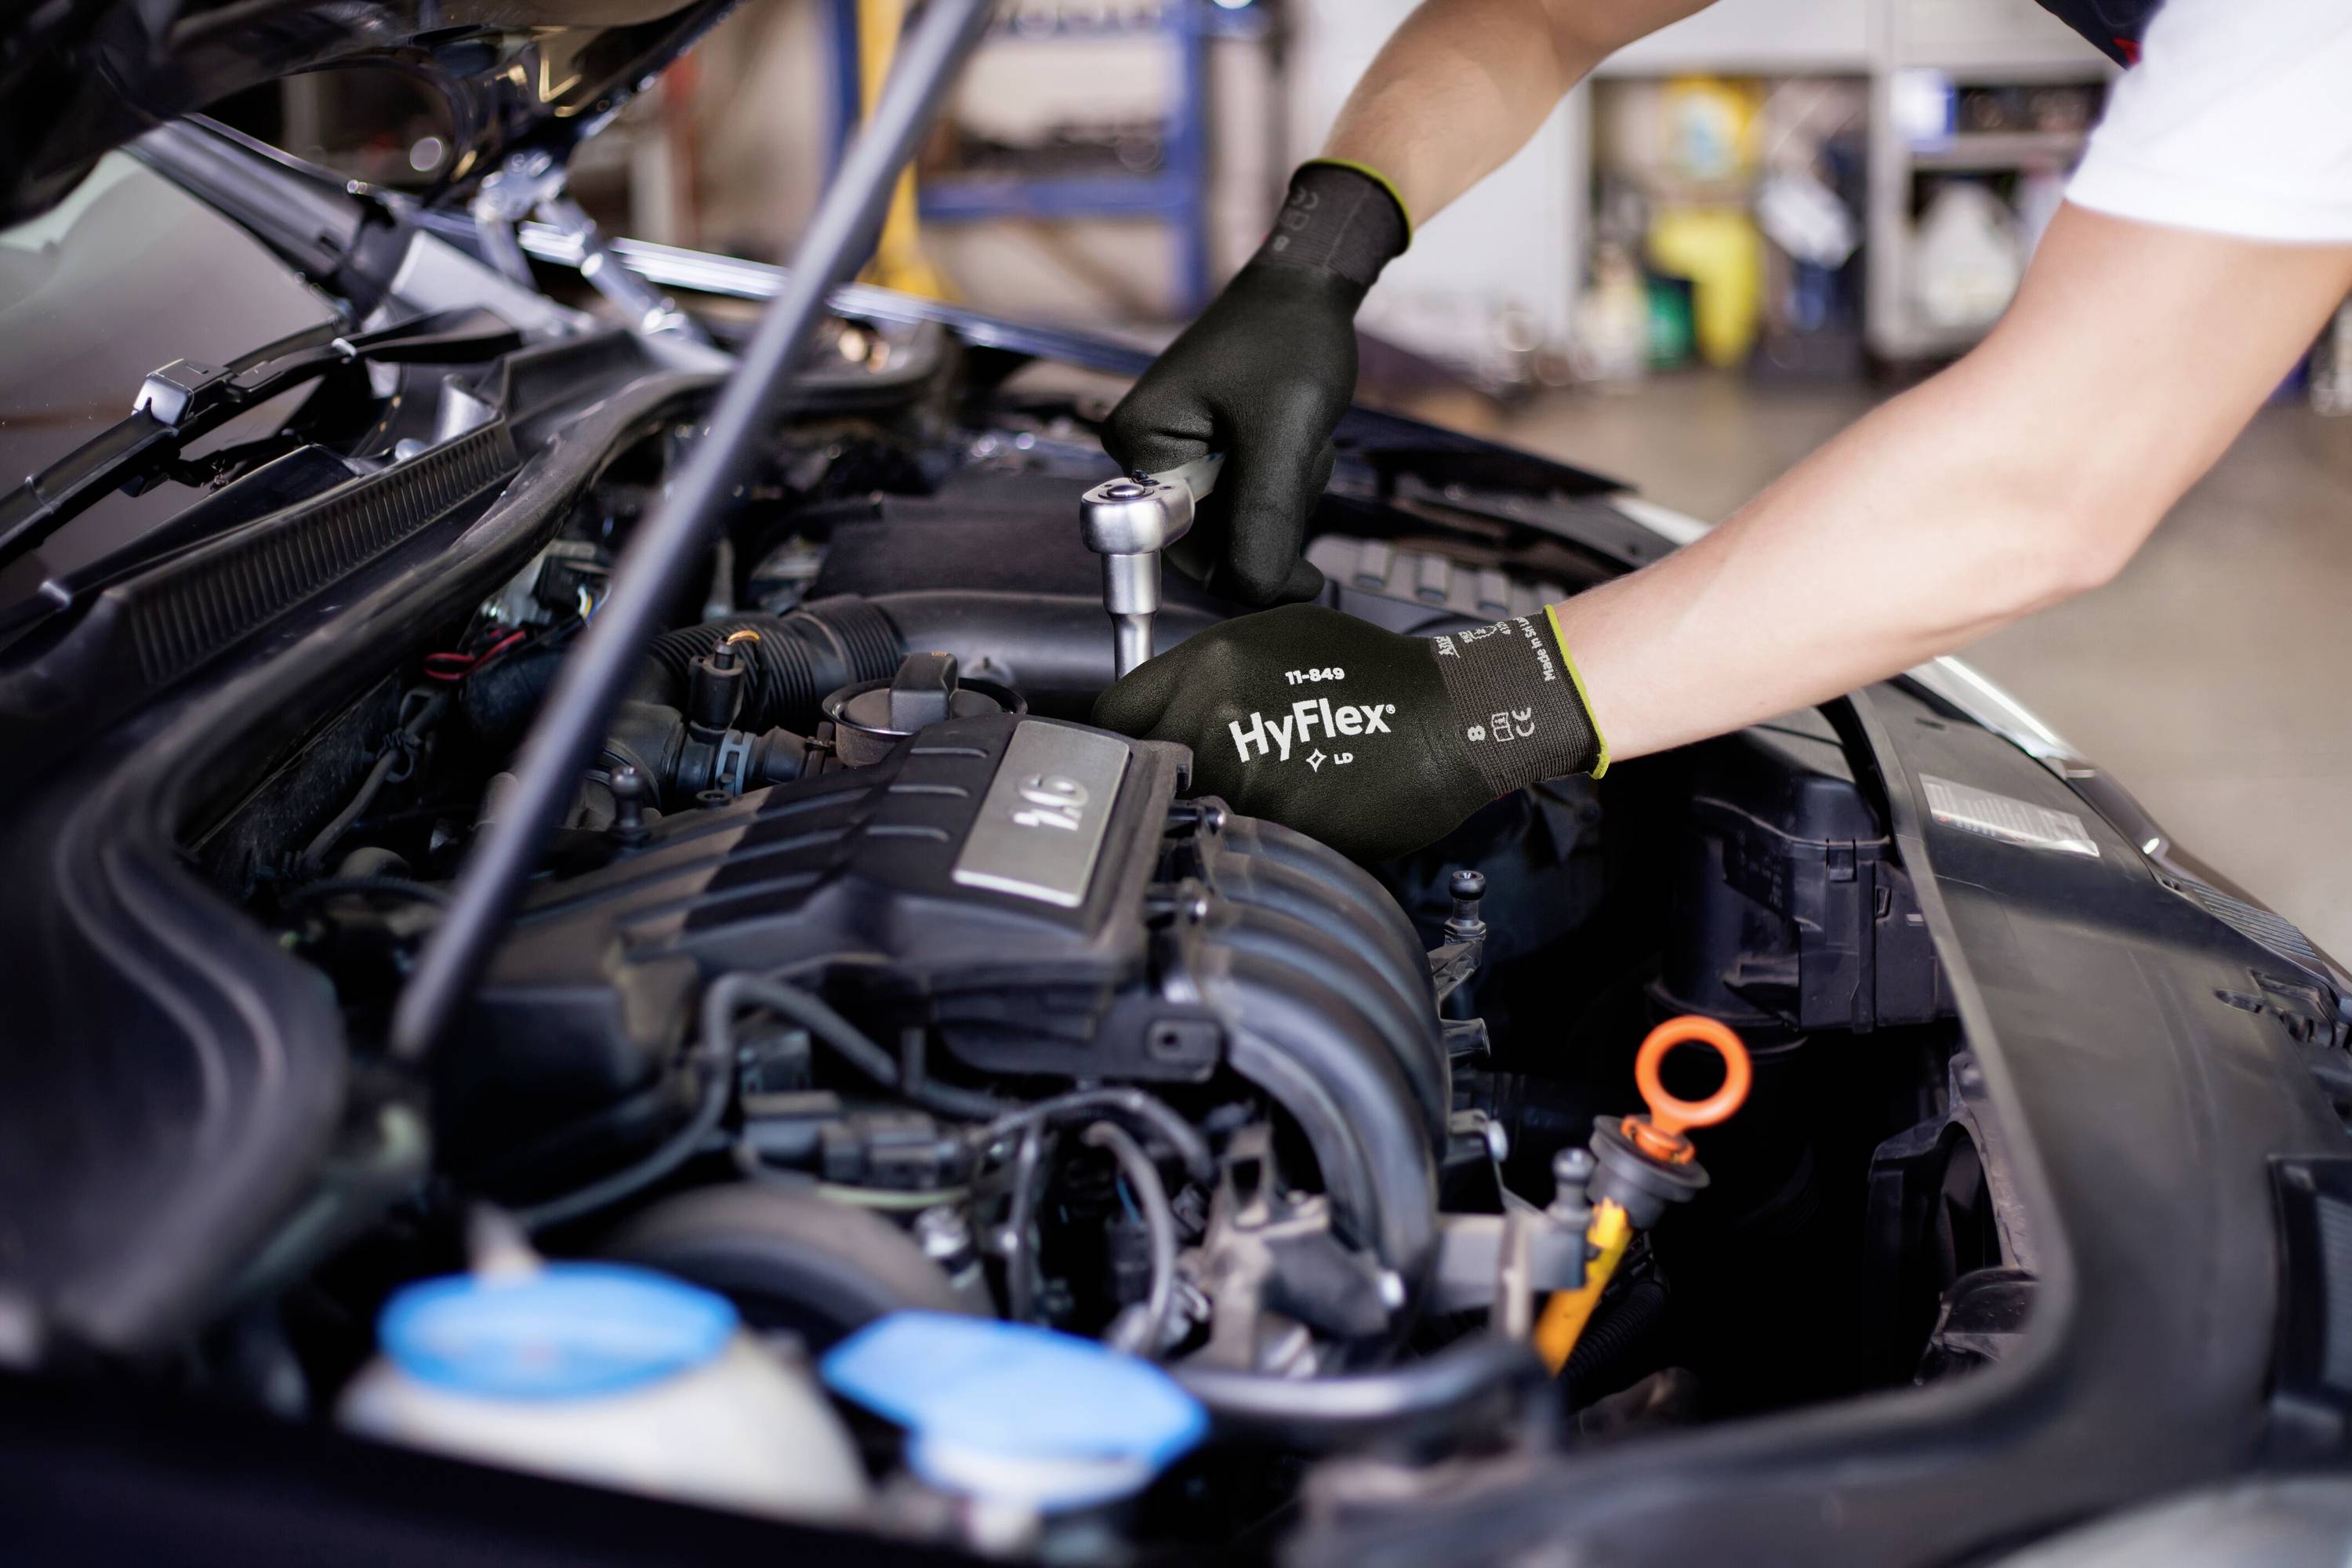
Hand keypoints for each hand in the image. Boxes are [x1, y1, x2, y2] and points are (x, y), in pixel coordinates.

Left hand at [1092, 605, 1603, 862]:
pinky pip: (1239, 841)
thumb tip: (1162, 712)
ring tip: (1267, 797)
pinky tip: (1296, 816)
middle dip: (1169, 783)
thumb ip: (1207, 674)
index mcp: (1206, 664)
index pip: (1113, 717)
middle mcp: (1213, 714)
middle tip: (1206, 786)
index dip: (1124, 743)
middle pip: (1145, 772)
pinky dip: (1255, 839)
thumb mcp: (1277, 640)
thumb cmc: (1377, 678)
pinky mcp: (1278, 822)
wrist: (1454, 717)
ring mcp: (1244, 772)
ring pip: (1189, 814)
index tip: (1139, 761)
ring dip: (1213, 815)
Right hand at [1102, 267, 1353, 605]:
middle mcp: (1146, 457)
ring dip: (1285, 499)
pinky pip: (1248, 503)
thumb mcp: (1283, 431)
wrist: (1307, 287)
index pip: (1182, 554)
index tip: (1304, 574)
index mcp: (1140, 449)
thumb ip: (1264, 516)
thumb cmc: (1290, 340)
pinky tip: (1297, 442)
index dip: (1241, 570)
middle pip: (1213, 545)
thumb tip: (1256, 592)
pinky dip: (1283, 485)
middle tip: (1303, 459)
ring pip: (1239, 527)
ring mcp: (1177, 457)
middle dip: (1272, 517)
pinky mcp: (1207, 455)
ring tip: (1301, 440)